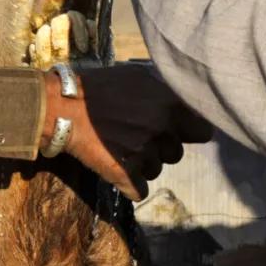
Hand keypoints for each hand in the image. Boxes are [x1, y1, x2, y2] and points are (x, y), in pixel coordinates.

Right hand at [43, 62, 212, 200]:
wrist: (62, 105)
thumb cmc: (99, 87)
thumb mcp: (137, 76)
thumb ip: (165, 91)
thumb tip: (183, 102)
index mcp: (170, 104)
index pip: (203, 131)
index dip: (189, 132)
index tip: (178, 131)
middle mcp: (162, 129)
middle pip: (175, 153)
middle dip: (160, 147)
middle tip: (136, 134)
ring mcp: (145, 153)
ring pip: (155, 170)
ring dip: (142, 163)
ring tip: (119, 145)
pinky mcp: (126, 174)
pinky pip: (139, 190)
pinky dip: (130, 184)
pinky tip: (115, 166)